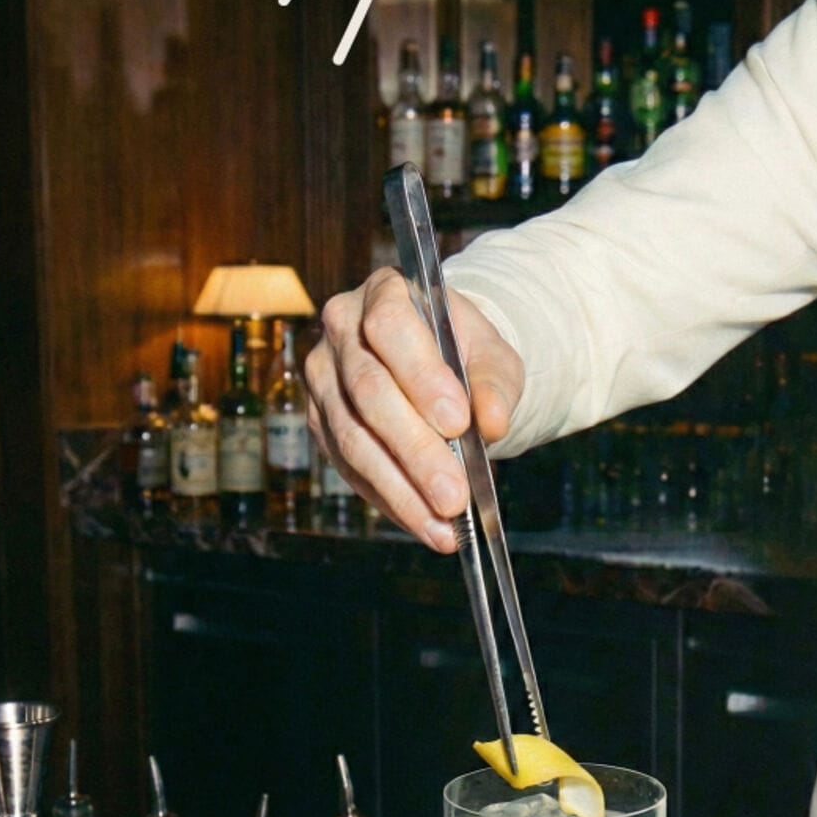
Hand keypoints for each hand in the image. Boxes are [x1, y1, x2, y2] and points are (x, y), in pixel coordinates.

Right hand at [304, 268, 524, 550]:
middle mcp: (341, 330)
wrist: (435, 363)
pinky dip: (390, 500)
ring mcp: (322, 379)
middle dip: (416, 450)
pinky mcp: (320, 423)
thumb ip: (496, 384)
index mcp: (384, 293)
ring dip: (401, 488)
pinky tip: (425, 523)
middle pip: (369, 393)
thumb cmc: (462, 352)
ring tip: (444, 522)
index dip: (421, 377)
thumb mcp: (492, 355)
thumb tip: (492, 423)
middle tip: (454, 495)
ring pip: (354, 439)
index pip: (390, 328)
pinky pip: (349, 468)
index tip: (458, 422)